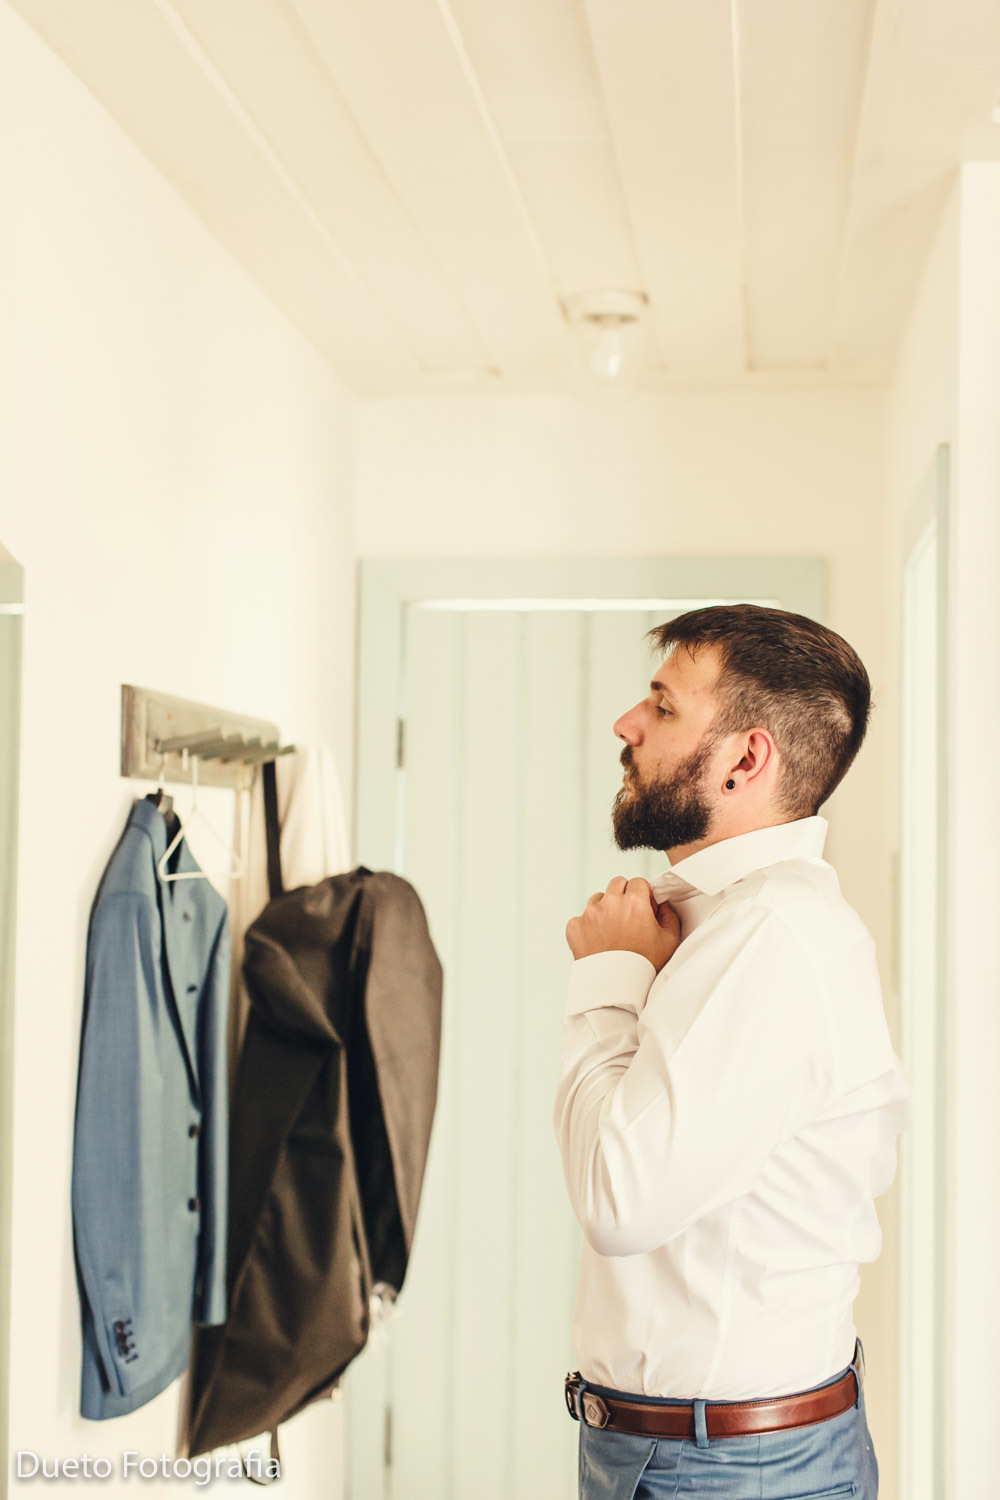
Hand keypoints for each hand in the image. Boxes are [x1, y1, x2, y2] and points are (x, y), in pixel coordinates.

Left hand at [565, 876, 681, 972]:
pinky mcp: (574, 927)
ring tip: (613, 931)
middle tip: (629, 917)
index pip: (638, 882)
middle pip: (617, 884)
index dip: (643, 894)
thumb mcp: (670, 940)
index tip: (644, 908)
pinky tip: (598, 941)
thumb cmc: (644, 967)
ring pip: (598, 899)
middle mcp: (609, 903)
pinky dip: (589, 926)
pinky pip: (581, 918)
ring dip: (605, 908)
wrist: (616, 990)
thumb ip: (669, 915)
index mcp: (634, 902)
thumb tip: (662, 904)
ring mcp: (589, 914)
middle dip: (624, 896)